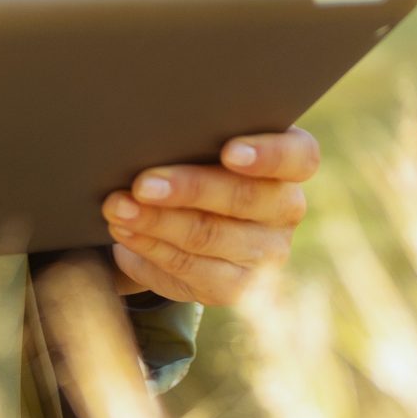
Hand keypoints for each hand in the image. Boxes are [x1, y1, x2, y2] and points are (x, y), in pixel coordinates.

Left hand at [100, 125, 320, 306]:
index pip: (299, 156)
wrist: (189, 214)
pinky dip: (151, 252)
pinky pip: (191, 271)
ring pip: (209, 237)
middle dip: (187, 189)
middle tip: (141, 184)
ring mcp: (267, 253)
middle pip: (244, 198)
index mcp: (291, 162)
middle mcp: (286, 208)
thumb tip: (153, 131)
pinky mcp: (237, 286)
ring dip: (156, 223)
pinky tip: (125, 238)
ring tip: (117, 209)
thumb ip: (197, 133)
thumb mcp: (206, 142)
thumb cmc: (197, 158)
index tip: (229, 152)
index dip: (267, 155)